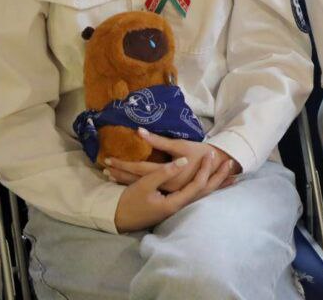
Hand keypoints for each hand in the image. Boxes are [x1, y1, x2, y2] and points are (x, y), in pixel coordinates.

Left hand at [105, 130, 237, 192]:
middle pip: (137, 181)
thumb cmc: (199, 154)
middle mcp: (165, 186)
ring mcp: (168, 191)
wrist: (217, 166)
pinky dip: (135, 182)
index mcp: (167, 176)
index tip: (108, 160)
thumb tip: (138, 131)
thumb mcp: (180, 146)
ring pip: (141, 185)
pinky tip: (127, 180)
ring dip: (125, 180)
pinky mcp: (170, 191)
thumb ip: (159, 140)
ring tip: (111, 175)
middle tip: (104, 170)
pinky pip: (148, 187)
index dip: (123, 165)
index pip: (139, 170)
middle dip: (120, 174)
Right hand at [112, 148, 232, 231]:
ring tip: (232, 174)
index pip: (197, 185)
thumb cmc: (130, 202)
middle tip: (230, 162)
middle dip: (218, 177)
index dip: (205, 169)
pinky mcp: (173, 205)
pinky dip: (207, 188)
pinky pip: (195, 196)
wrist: (119, 219)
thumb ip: (164, 173)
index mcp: (174, 202)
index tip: (210, 154)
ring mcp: (177, 207)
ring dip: (216, 183)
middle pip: (205, 191)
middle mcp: (179, 206)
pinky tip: (214, 182)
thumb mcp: (146, 185)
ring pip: (202, 194)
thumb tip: (181, 162)